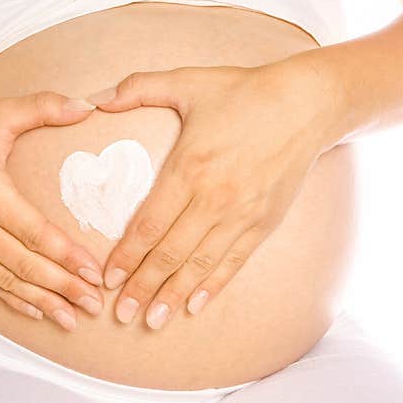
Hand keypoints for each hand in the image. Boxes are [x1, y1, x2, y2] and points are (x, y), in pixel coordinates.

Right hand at [0, 92, 105, 330]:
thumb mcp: (0, 112)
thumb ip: (45, 107)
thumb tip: (89, 105)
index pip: (34, 232)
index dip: (66, 256)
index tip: (94, 272)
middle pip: (24, 264)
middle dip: (62, 287)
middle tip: (94, 303)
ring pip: (7, 280)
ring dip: (42, 301)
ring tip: (72, 318)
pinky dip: (13, 299)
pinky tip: (37, 312)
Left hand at [88, 59, 338, 328]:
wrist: (306, 103)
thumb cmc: (243, 90)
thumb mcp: (187, 81)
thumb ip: (138, 88)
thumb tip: (95, 96)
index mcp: (189, 169)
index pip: (149, 225)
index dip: (126, 257)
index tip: (107, 279)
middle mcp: (214, 199)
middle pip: (170, 254)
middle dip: (142, 287)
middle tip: (119, 314)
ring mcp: (241, 215)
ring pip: (200, 265)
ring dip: (173, 295)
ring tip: (152, 321)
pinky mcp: (264, 223)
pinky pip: (234, 262)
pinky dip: (212, 286)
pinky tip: (194, 305)